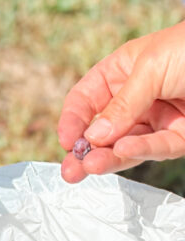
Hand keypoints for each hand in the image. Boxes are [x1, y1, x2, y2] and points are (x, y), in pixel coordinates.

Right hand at [58, 20, 184, 182]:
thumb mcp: (148, 69)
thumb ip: (122, 104)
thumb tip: (94, 136)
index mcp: (120, 72)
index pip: (87, 99)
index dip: (74, 119)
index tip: (66, 140)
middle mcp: (135, 99)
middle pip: (104, 128)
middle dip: (86, 150)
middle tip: (70, 171)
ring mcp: (157, 119)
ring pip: (127, 144)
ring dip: (109, 157)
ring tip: (89, 168)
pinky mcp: (180, 135)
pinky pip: (158, 147)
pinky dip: (140, 151)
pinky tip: (123, 152)